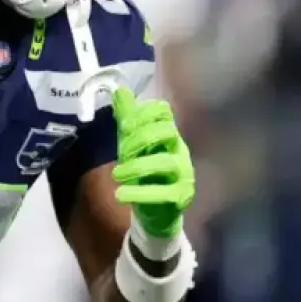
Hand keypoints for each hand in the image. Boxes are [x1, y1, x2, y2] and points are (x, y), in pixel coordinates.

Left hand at [109, 88, 194, 238]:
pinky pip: (163, 193)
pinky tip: (121, 194)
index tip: (125, 125)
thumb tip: (119, 90)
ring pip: (166, 162)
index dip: (144, 113)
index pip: (163, 111)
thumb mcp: (133, 144)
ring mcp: (184, 173)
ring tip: (116, 175)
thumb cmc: (146, 172)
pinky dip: (140, 193)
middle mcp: (179, 149)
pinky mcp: (181, 196)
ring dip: (138, 166)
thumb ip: (128, 119)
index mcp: (168, 133)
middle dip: (139, 138)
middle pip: (166, 132)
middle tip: (121, 151)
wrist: (157, 211)